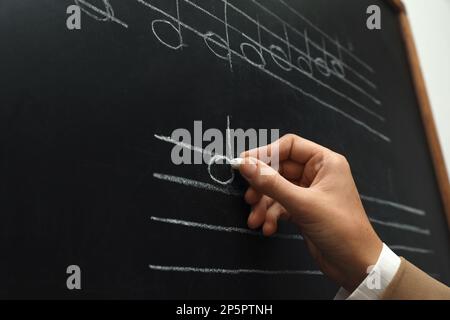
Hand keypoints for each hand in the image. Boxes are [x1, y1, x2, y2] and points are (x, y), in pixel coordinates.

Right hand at [238, 134, 382, 291]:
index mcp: (325, 162)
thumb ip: (271, 183)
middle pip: (279, 169)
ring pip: (277, 189)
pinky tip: (268, 227)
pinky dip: (272, 215)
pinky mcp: (304, 210)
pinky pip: (280, 205)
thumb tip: (245, 165)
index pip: (289, 146)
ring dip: (264, 205)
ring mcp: (310, 192)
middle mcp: (317, 174)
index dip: (264, 153)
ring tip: (255, 219)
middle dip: (262, 185)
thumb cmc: (341, 229)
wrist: (356, 265)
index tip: (243, 163)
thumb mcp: (302, 203)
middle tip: (249, 197)